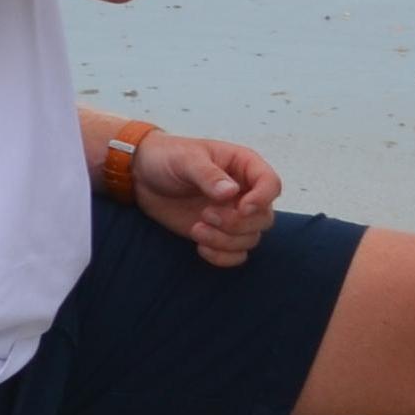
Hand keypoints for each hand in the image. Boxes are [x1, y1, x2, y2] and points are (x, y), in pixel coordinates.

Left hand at [133, 132, 281, 265]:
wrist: (142, 176)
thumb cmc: (167, 157)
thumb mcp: (186, 159)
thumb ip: (208, 175)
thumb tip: (231, 192)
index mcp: (243, 166)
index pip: (271, 184)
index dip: (263, 199)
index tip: (242, 208)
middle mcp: (244, 192)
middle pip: (264, 218)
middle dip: (237, 224)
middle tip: (206, 215)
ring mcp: (232, 214)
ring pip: (251, 239)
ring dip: (225, 241)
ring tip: (196, 229)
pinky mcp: (218, 234)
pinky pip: (236, 255)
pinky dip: (222, 256)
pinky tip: (200, 246)